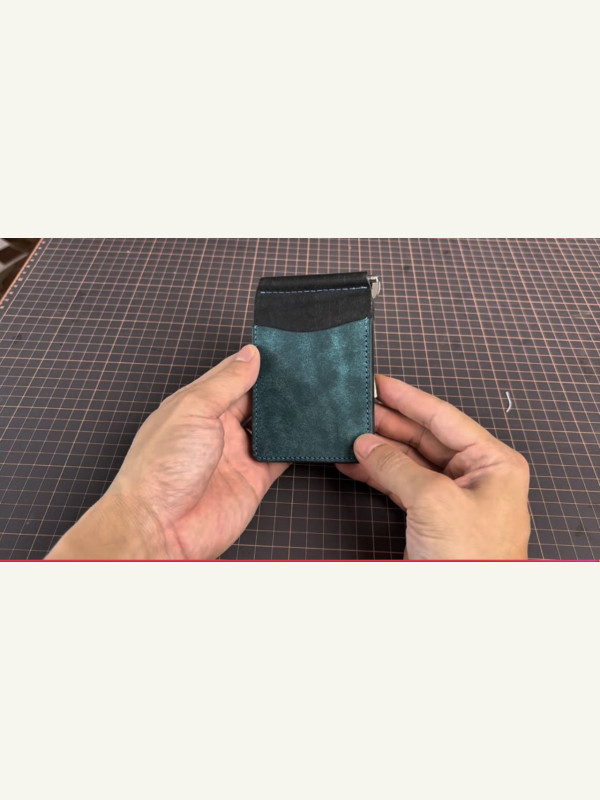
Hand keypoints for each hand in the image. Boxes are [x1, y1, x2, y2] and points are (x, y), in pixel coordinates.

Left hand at [46, 345, 288, 558]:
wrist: (160, 527)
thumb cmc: (161, 468)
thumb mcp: (193, 409)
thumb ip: (226, 382)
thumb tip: (250, 355)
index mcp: (196, 404)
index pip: (231, 374)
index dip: (254, 362)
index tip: (281, 349)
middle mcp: (216, 427)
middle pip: (253, 399)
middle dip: (275, 387)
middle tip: (304, 370)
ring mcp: (236, 454)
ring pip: (270, 427)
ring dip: (287, 415)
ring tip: (313, 395)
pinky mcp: (253, 479)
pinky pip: (280, 458)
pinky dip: (295, 446)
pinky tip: (309, 432)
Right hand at [337, 375, 529, 559]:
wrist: (467, 613)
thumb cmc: (470, 559)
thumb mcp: (433, 501)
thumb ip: (397, 466)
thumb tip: (365, 443)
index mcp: (492, 463)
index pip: (444, 419)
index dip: (409, 399)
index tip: (380, 382)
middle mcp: (476, 476)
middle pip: (425, 437)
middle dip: (390, 423)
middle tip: (357, 406)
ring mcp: (453, 497)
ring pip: (411, 461)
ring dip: (379, 449)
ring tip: (348, 432)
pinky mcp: (433, 517)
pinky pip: (402, 485)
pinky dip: (377, 474)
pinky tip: (354, 463)